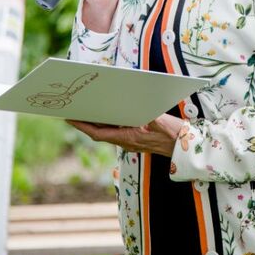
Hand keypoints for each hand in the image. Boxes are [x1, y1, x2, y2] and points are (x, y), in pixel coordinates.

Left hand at [67, 113, 185, 156]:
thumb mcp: (160, 122)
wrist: (185, 147)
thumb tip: (139, 107)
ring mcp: (131, 140)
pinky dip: (108, 122)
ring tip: (86, 109)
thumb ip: (148, 117)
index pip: (99, 133)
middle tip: (72, 110)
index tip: (70, 118)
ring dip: (96, 122)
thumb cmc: (174, 135)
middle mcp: (126, 141)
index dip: (83, 126)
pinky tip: (107, 113)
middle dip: (85, 122)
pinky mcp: (136, 138)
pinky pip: (116, 130)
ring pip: (107, 131)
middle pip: (100, 131)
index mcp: (128, 138)